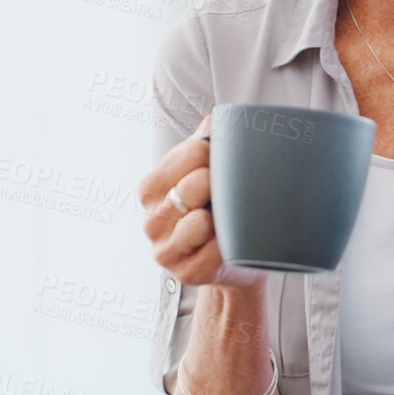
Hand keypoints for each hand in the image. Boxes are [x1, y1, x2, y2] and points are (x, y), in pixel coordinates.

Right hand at [138, 116, 265, 291]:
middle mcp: (153, 222)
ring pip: (195, 223)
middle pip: (186, 190)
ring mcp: (167, 252)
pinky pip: (210, 255)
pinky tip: (233, 240)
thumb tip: (217, 119)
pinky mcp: (186, 275)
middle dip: (214, 183)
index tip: (219, 155)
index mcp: (153, 192)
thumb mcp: (211, 174)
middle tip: (228, 186)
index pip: (175, 162)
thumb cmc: (223, 211)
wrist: (240, 260)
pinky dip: (227, 244)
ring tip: (228, 216)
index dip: (201, 154)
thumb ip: (208, 144)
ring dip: (219, 216)